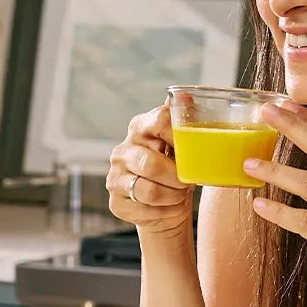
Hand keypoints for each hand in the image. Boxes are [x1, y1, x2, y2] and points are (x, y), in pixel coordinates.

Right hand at [107, 102, 192, 236]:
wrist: (167, 205)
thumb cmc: (177, 169)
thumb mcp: (185, 144)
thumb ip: (183, 119)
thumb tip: (184, 94)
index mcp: (140, 127)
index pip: (159, 121)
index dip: (180, 136)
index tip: (192, 150)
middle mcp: (122, 150)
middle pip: (151, 163)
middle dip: (177, 177)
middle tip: (187, 181)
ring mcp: (114, 177)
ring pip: (148, 191)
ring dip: (172, 197)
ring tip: (179, 195)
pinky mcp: (115, 203)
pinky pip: (144, 210)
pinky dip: (163, 212)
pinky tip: (167, 208)